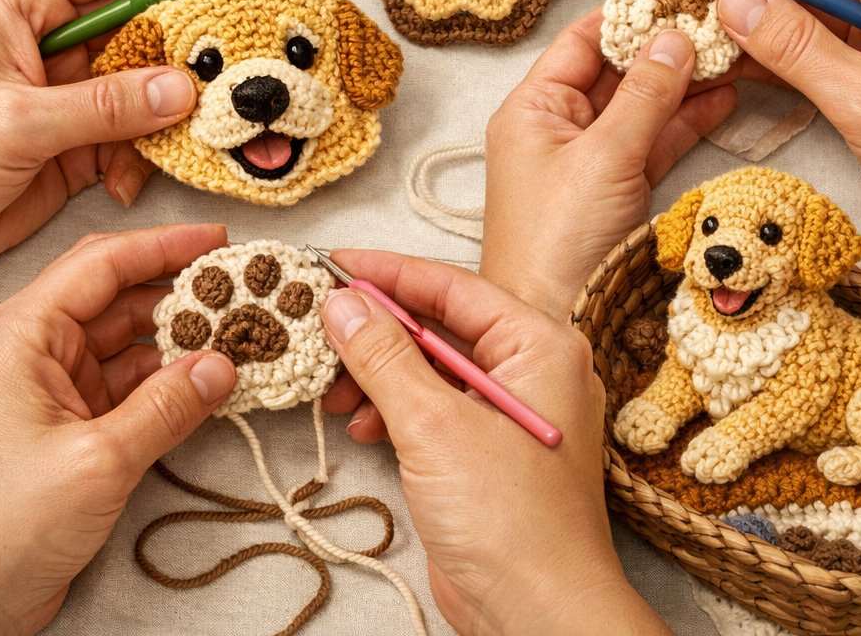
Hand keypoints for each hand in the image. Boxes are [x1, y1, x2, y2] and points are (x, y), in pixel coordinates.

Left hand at [0, 0, 293, 263]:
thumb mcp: (11, 121)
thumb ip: (102, 104)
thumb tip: (179, 89)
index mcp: (18, 4)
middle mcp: (43, 42)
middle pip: (138, 21)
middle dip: (193, 35)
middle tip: (256, 28)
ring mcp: (58, 96)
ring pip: (142, 85)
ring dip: (173, 107)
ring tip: (211, 116)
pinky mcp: (65, 147)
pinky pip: (127, 138)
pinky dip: (142, 157)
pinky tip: (134, 177)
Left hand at [0, 224, 235, 634]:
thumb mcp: (96, 463)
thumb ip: (166, 408)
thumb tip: (222, 366)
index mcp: (21, 336)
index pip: (101, 264)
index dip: (162, 245)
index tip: (216, 241)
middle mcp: (34, 352)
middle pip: (118, 298)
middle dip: (180, 294)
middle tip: (240, 292)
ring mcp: (51, 390)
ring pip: (128, 343)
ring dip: (180, 341)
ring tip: (236, 337)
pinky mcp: (68, 427)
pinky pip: (128, 386)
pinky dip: (169, 382)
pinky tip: (208, 382)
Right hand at [321, 253, 669, 635]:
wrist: (539, 615)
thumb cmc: (510, 519)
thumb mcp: (434, 425)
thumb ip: (385, 356)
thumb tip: (343, 302)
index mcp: (539, 343)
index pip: (453, 285)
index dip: (389, 272)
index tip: (335, 261)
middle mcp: (530, 369)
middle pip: (440, 324)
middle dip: (378, 330)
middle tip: (321, 327)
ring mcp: (509, 412)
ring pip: (431, 368)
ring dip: (379, 373)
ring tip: (334, 388)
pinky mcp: (488, 452)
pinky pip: (434, 408)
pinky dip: (394, 410)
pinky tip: (362, 424)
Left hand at [479, 9, 735, 318]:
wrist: (556, 328)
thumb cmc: (556, 244)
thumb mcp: (603, 158)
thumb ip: (644, 96)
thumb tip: (674, 38)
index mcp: (532, 108)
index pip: (582, 40)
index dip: (626, 12)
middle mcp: (556, 128)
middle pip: (614, 69)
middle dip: (664, 45)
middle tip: (714, 15)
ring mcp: (587, 160)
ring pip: (640, 106)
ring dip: (682, 82)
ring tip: (732, 49)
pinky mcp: (615, 191)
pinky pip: (653, 142)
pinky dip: (686, 121)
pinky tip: (722, 97)